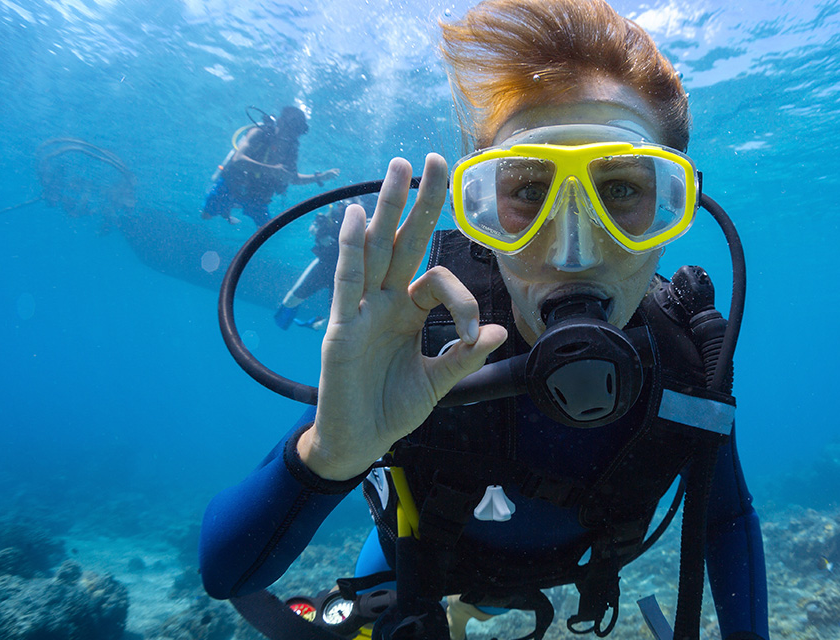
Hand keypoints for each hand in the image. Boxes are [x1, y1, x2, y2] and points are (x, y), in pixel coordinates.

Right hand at [298, 154, 507, 479]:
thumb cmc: (391, 409)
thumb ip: (464, 356)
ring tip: (397, 168)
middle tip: (433, 158)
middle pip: (404, 242)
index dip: (462, 300)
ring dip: (386, 209)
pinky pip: (346, 284)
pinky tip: (356, 218)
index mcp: (408, 312)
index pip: (437, 281)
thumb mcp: (438, 382)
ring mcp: (359, 312)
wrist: (359, 443)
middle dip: (419, 201)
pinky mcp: (340, 329)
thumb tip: (499, 333)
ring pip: (375, 251)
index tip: (474, 334)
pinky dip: (350, 251)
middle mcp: (383, 303)